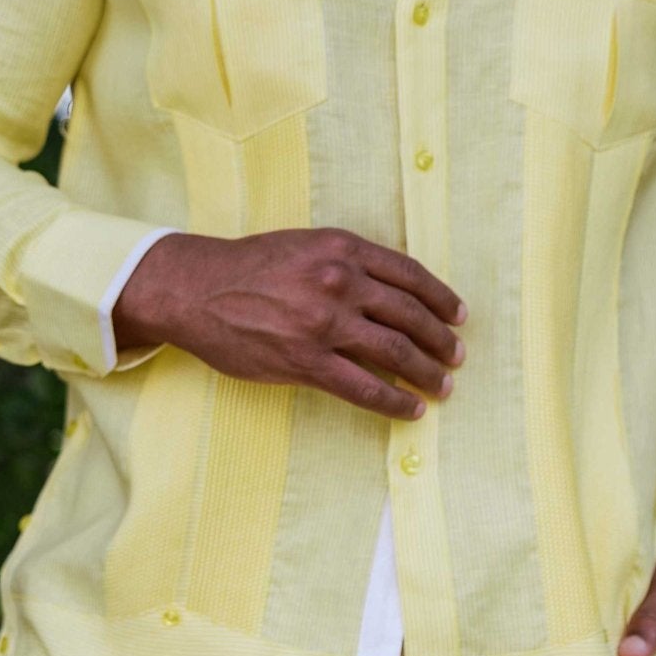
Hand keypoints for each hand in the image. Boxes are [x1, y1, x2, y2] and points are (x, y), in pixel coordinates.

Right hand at [111, 227, 467, 423]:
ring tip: (443, 387)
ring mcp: (323, 323)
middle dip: (441, 340)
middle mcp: (340, 282)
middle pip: (409, 315)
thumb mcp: (306, 245)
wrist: (197, 289)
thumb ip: (348, 261)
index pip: (409, 274)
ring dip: (426, 373)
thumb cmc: (250, 266)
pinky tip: (409, 409)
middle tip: (457, 356)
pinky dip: (393, 401)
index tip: (458, 315)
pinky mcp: (305, 361)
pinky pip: (363, 387)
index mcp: (343, 248)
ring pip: (394, 352)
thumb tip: (393, 290)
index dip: (441, 298)